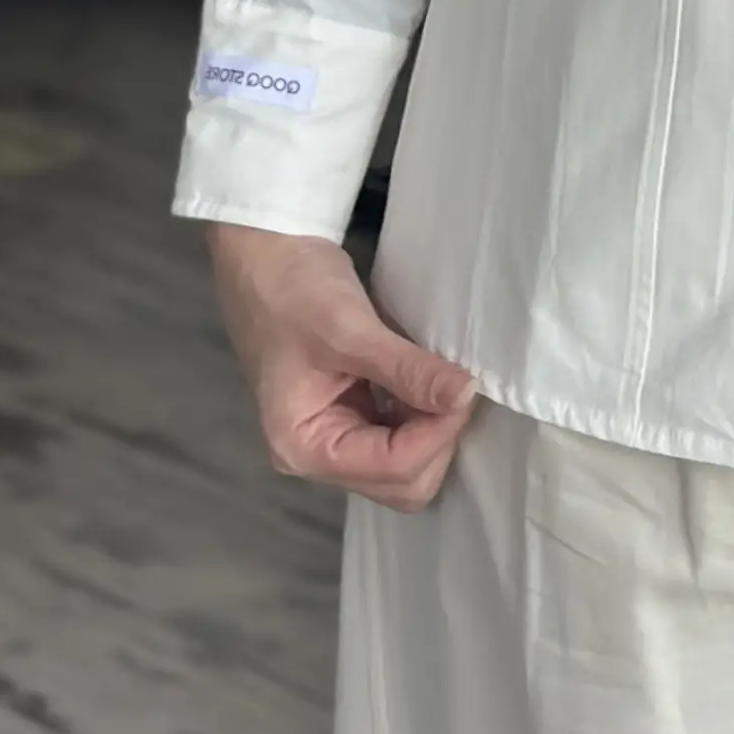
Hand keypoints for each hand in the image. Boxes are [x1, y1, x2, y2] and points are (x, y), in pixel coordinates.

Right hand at [204, 222, 479, 511]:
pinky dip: (421, 415)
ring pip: (404, 465)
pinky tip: (427, 380)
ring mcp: (331, 438)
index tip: (464, 386)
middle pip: (401, 483)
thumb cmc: (292, 289)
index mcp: (302, 446)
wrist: (265, 250)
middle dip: (437, 438)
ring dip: (433, 428)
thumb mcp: (350, 329)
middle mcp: (314, 456)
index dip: (437, 432)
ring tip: (442, 379)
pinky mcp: (347, 414)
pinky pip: (398, 436)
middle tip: (455, 385)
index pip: (393, 468)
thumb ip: (408, 370)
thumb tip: (467, 395)